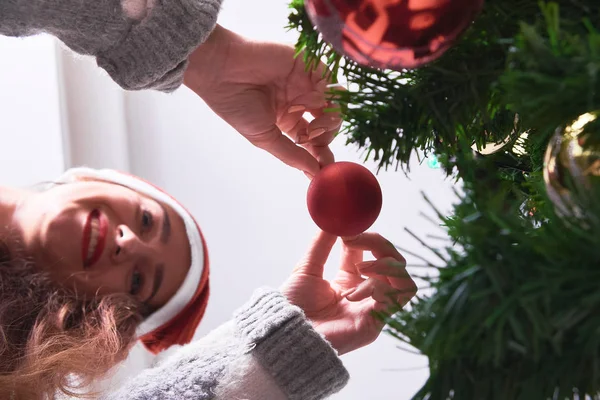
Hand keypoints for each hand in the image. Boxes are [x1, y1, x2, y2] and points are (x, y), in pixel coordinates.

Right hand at [184, 25, 341, 177]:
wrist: (221, 71)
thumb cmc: (236, 106)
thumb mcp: (265, 138)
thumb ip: (292, 155)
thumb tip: (315, 173)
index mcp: (288, 120)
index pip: (314, 141)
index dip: (322, 154)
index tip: (323, 167)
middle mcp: (299, 102)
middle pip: (329, 124)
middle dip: (327, 137)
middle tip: (314, 140)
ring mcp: (305, 83)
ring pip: (336, 104)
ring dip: (329, 119)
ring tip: (312, 123)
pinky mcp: (308, 65)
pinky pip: (331, 82)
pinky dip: (328, 96)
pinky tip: (310, 101)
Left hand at [281, 231, 416, 354]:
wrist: (286, 333)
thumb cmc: (292, 306)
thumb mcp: (306, 268)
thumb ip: (322, 244)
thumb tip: (333, 218)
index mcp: (349, 279)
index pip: (372, 251)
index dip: (366, 235)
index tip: (348, 228)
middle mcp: (365, 293)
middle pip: (394, 262)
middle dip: (380, 244)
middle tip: (355, 239)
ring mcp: (373, 308)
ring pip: (404, 280)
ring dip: (385, 265)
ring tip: (360, 267)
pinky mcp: (376, 324)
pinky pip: (397, 298)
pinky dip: (378, 287)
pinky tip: (352, 293)